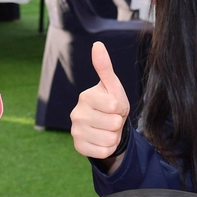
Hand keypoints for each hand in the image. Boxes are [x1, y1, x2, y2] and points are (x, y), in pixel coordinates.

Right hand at [70, 42, 130, 162]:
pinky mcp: (78, 146)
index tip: (114, 106)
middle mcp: (76, 113)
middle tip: (111, 119)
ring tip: (107, 129)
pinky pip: (104, 151)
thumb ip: (104, 67)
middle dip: (118, 123)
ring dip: (114, 136)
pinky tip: (102, 139)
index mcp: (85, 96)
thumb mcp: (112, 86)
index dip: (121, 108)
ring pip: (109, 139)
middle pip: (114, 124)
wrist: (105, 127)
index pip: (114, 106)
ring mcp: (75, 131)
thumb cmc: (110, 103)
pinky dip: (108, 148)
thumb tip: (97, 44)